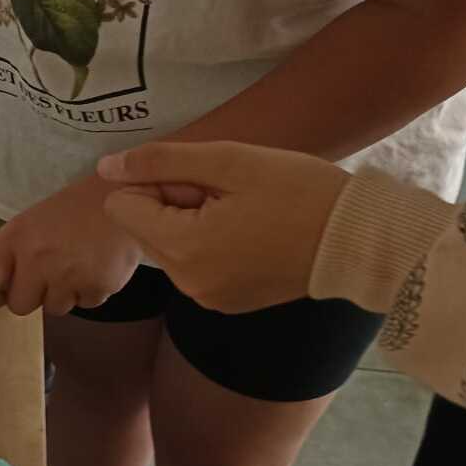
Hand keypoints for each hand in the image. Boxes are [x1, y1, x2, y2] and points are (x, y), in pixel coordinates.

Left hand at [0, 177, 143, 315]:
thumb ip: (10, 252)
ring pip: (54, 309)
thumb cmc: (74, 209)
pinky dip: (88, 291)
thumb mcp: (31, 221)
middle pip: (20, 305)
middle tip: (49, 272)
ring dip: (63, 293)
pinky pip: (84, 305)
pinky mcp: (97, 288)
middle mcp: (37, 260)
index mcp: (16, 238)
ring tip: (76, 264)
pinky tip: (95, 266)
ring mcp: (68, 276)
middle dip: (33, 295)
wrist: (125, 196)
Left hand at [97, 142, 349, 312]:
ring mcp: (205, 298)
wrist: (360, 238)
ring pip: (169, 246)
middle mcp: (185, 282)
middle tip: (227, 195)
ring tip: (244, 214)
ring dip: (192, 224)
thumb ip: (160, 162)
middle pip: (144, 228)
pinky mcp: (225, 303)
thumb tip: (105, 168)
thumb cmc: (299, 190)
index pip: (121, 206)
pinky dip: (211, 246)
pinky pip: (194, 266)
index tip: (200, 181)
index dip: (154, 183)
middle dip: (173, 205)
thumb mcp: (228, 161)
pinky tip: (252, 234)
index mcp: (182, 248)